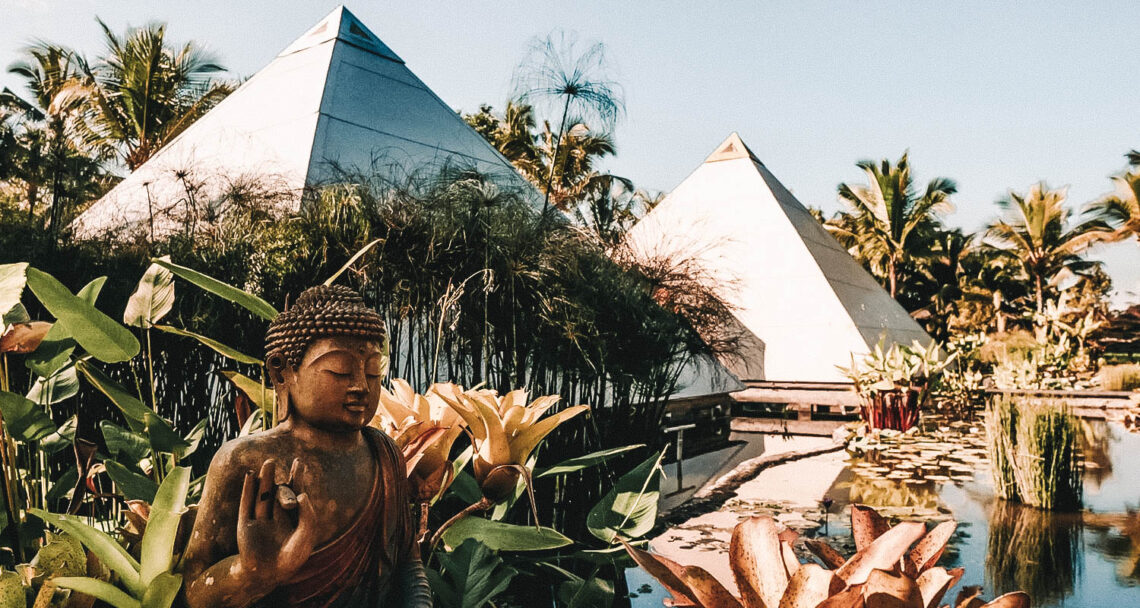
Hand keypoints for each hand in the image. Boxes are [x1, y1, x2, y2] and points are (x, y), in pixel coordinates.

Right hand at [236, 459, 316, 585]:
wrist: (268, 573)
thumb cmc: (292, 556)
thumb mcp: (306, 535)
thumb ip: (309, 515)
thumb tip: (303, 494)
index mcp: (292, 519)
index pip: (295, 494)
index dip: (296, 478)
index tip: (298, 462)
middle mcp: (276, 518)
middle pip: (278, 493)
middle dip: (278, 478)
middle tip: (277, 460)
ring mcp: (260, 521)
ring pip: (263, 495)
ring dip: (265, 479)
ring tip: (268, 462)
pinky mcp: (245, 525)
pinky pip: (246, 504)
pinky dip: (248, 489)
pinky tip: (250, 475)